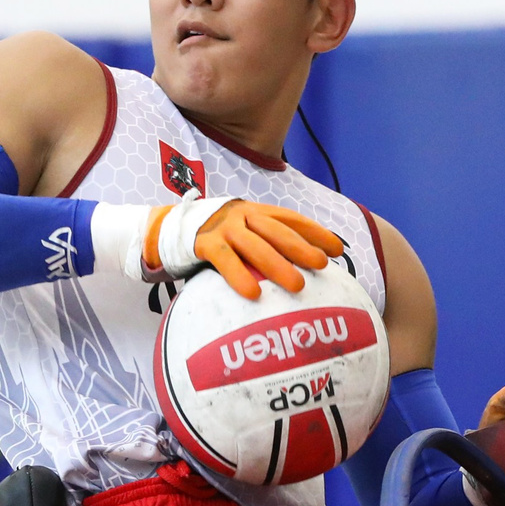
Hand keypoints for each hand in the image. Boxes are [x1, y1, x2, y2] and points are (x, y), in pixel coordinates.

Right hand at [151, 198, 344, 298]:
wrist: (166, 230)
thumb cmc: (213, 239)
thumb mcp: (241, 234)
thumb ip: (264, 244)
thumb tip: (300, 269)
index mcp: (254, 211)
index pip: (290, 219)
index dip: (315, 232)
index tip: (338, 249)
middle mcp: (241, 214)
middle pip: (277, 230)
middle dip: (302, 246)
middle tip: (323, 265)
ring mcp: (222, 228)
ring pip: (255, 245)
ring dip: (278, 265)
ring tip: (298, 285)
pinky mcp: (203, 243)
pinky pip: (224, 261)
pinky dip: (239, 276)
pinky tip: (254, 294)